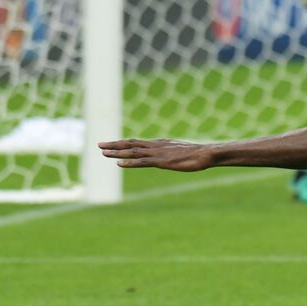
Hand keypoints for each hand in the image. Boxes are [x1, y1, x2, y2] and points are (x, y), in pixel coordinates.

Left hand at [99, 138, 215, 170]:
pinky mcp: (162, 162)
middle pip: (131, 144)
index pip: (137, 142)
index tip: (111, 144)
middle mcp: (156, 146)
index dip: (123, 143)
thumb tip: (171, 155)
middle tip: (100, 145)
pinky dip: (130, 162)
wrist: (206, 153)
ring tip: (103, 152)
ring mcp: (158, 154)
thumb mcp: (181, 152)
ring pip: (133, 151)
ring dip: (117, 152)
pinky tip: (119, 164)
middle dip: (114, 145)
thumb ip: (172, 152)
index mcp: (160, 143)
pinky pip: (142, 162)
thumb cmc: (198, 154)